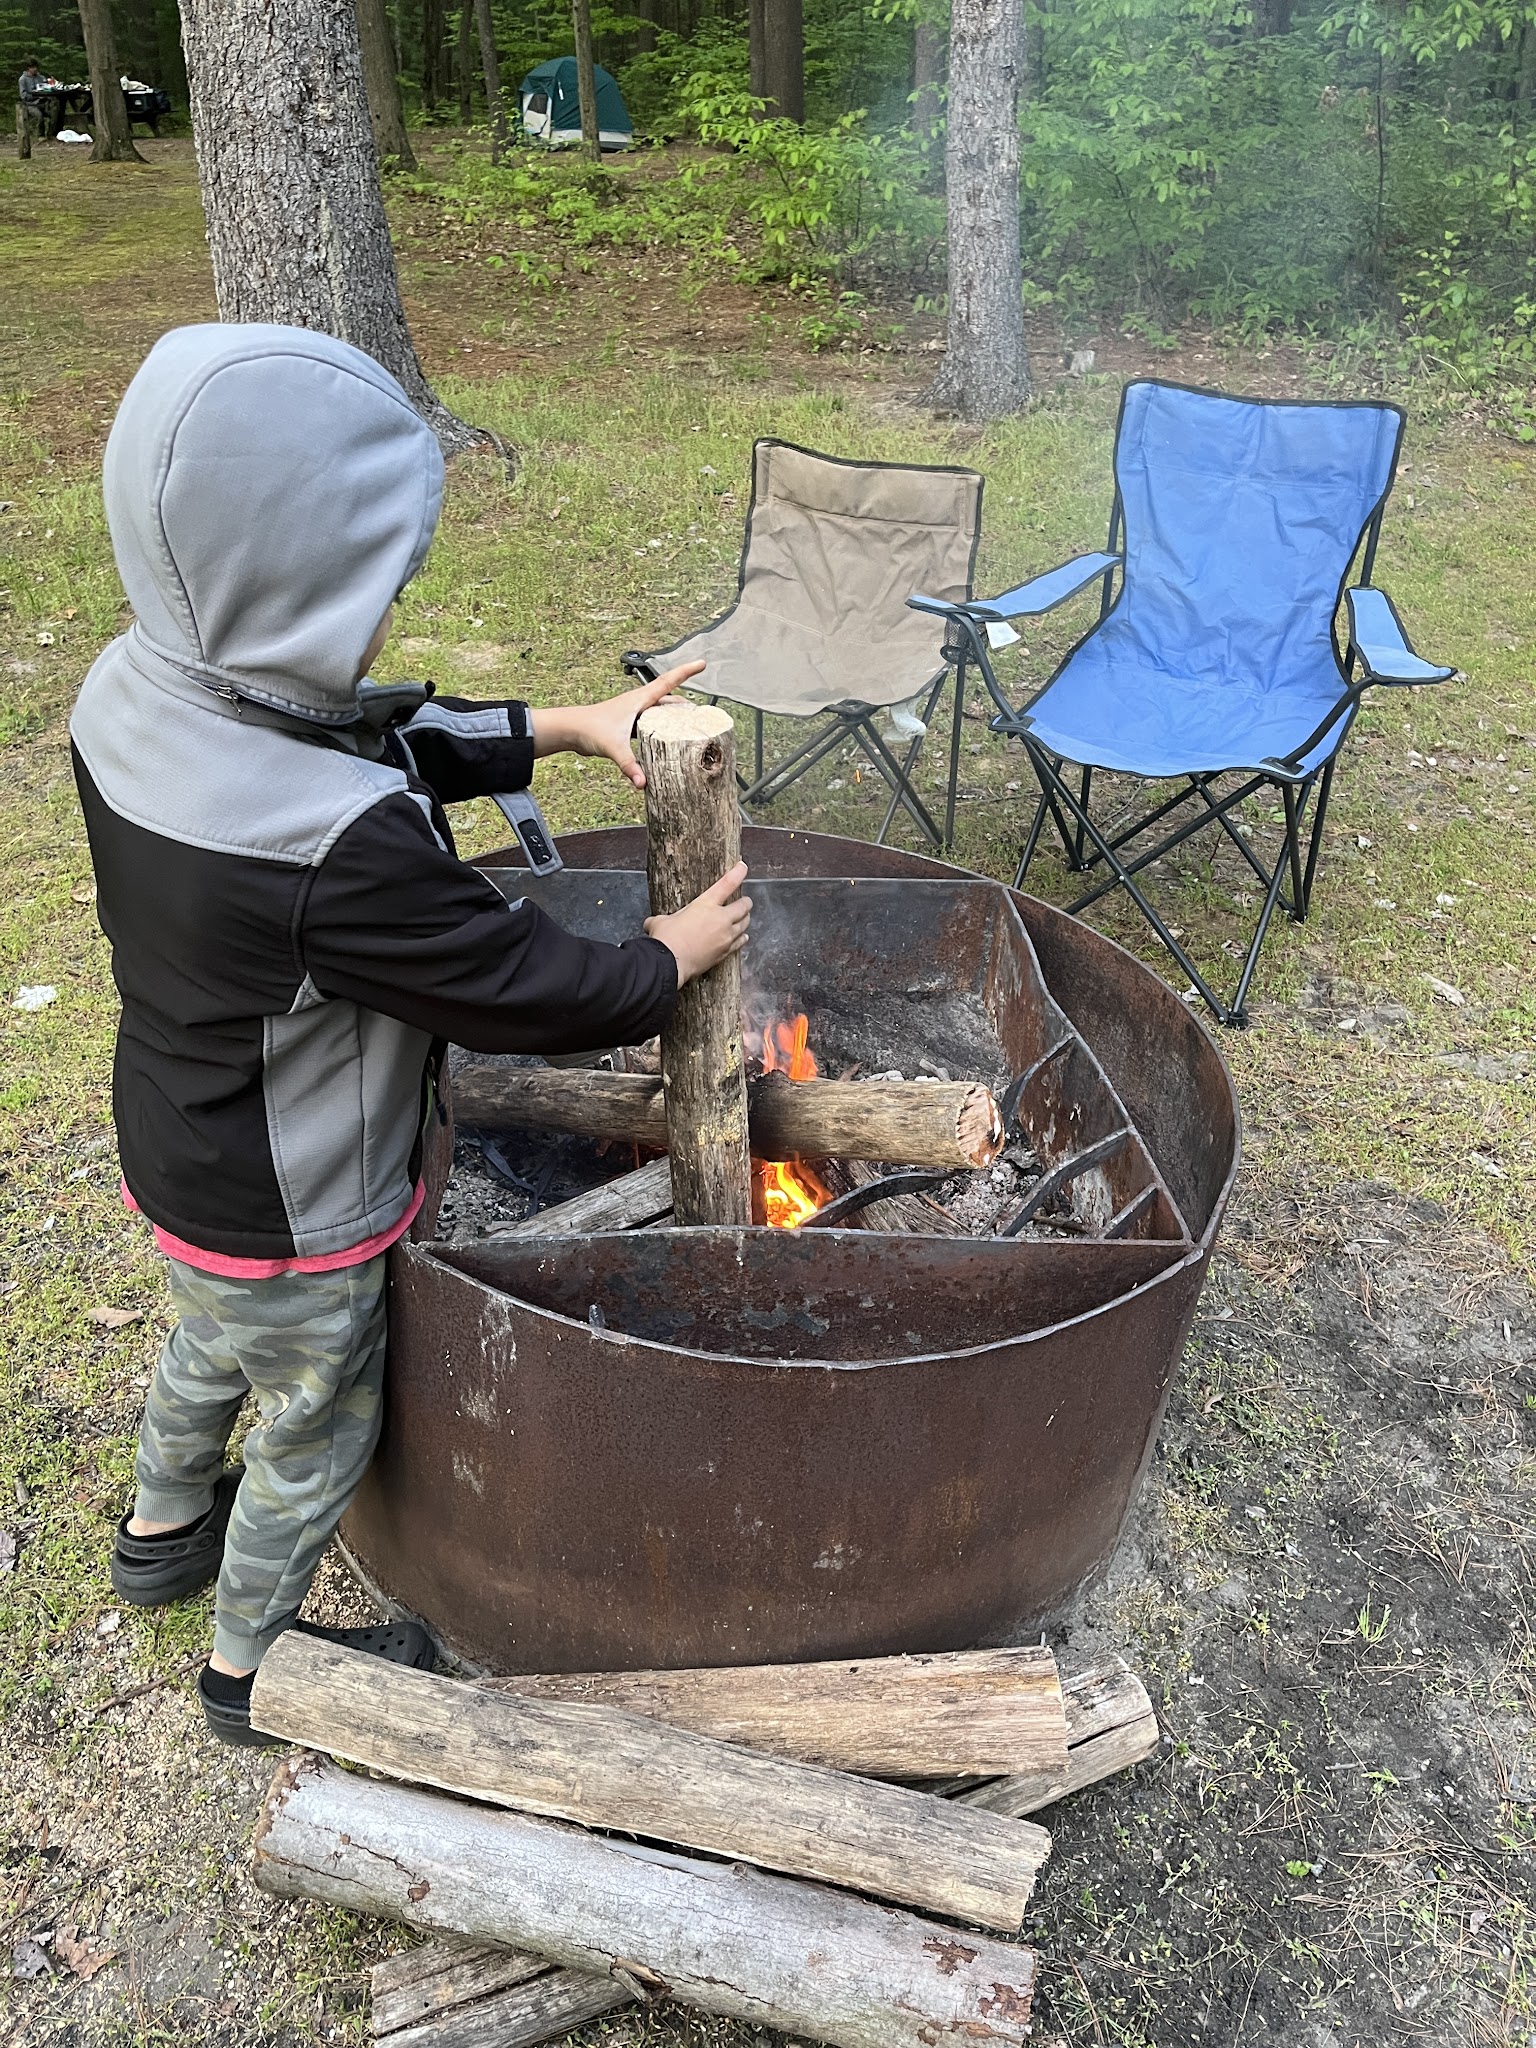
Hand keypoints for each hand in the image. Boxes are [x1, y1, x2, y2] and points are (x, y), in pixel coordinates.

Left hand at [530, 662, 706, 789]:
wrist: (570, 729)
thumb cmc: (589, 728)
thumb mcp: (614, 747)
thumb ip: (629, 765)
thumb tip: (642, 783)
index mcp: (639, 700)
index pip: (668, 682)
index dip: (686, 672)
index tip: (702, 664)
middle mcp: (638, 703)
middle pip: (668, 698)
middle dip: (686, 703)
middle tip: (702, 712)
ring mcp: (633, 713)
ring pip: (660, 711)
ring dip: (674, 715)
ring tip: (689, 725)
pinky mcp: (628, 724)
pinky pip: (651, 723)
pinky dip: (661, 727)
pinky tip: (665, 739)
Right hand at [645, 862, 750, 985]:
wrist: (671, 962)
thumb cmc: (666, 939)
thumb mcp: (661, 921)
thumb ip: (662, 919)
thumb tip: (651, 924)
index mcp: (705, 904)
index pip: (727, 884)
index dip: (737, 873)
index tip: (743, 867)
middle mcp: (720, 918)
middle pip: (743, 906)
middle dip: (745, 902)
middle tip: (744, 901)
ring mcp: (726, 936)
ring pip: (745, 923)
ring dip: (745, 919)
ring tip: (744, 918)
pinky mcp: (725, 952)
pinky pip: (740, 942)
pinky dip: (743, 937)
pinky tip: (743, 937)